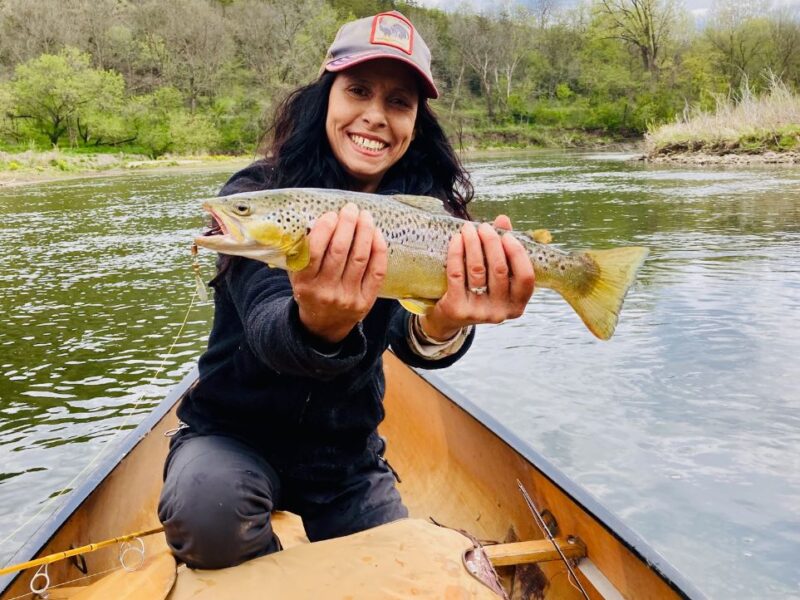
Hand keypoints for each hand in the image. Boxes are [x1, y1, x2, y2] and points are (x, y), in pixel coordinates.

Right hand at [289, 203, 386, 343]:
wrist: (324, 325)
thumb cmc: (311, 290)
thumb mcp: (298, 274)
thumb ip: (303, 251)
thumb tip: (319, 218)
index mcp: (305, 283)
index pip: (314, 252)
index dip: (324, 229)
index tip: (331, 214)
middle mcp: (326, 291)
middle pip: (339, 251)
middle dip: (347, 224)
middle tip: (351, 209)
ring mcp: (347, 297)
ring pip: (360, 258)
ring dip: (364, 232)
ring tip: (365, 216)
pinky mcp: (366, 301)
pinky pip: (376, 271)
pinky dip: (378, 250)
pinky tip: (376, 234)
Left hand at [420, 215, 534, 340]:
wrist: (450, 318)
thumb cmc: (480, 291)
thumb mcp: (496, 276)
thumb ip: (503, 248)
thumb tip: (503, 219)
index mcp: (517, 304)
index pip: (526, 277)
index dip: (517, 253)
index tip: (506, 236)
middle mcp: (501, 312)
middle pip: (499, 269)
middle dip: (491, 242)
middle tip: (483, 227)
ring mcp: (479, 312)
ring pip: (477, 269)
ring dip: (473, 243)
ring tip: (468, 229)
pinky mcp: (457, 308)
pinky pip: (457, 274)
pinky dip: (456, 253)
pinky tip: (456, 240)